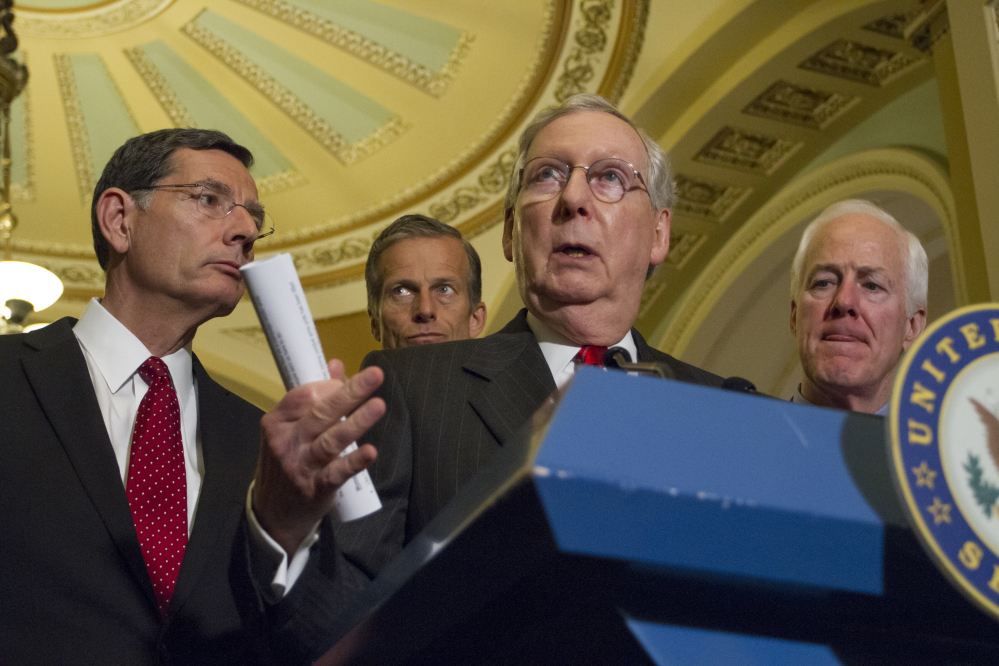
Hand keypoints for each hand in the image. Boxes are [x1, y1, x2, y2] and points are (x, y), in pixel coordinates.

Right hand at [252, 359, 385, 554]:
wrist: (273, 513)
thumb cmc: (287, 461)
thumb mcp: (290, 429)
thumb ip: (312, 397)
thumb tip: (336, 365)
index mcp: (277, 422)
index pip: (303, 395)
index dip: (329, 385)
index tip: (348, 380)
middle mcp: (287, 442)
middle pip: (320, 413)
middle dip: (349, 393)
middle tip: (375, 375)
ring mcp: (301, 466)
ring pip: (331, 440)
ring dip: (356, 422)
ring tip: (379, 405)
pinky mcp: (315, 488)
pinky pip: (337, 473)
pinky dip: (354, 462)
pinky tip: (371, 451)